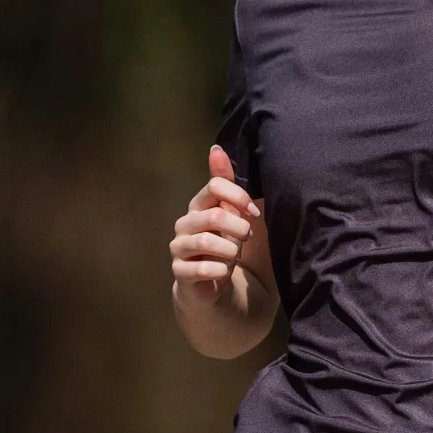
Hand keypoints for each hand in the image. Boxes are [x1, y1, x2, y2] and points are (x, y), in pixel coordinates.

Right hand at [170, 144, 265, 304]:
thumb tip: (216, 149)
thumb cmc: (223, 244)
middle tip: (247, 238)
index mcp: (198, 205)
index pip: (214, 187)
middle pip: (214, 216)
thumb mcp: (230, 213)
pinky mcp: (180, 273)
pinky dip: (220, 270)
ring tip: (235, 256)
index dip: (239, 197)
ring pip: (206, 242)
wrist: (210, 284)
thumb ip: (226, 184)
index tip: (253, 213)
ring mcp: (179, 248)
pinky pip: (202, 269)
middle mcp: (184, 224)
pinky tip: (225, 272)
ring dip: (230, 251)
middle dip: (239, 228)